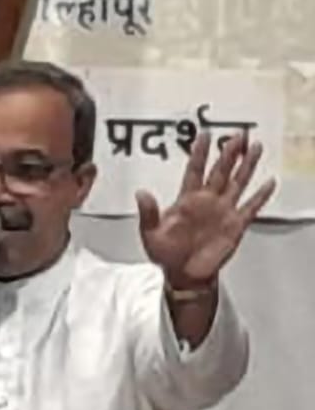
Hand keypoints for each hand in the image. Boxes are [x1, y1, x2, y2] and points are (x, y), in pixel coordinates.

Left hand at [136, 132, 275, 287]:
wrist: (184, 275)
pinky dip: (260, 195)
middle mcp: (207, 201)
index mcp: (187, 199)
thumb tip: (141, 193)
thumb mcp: (151, 234)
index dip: (200, 152)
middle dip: (229, 152)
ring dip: (246, 165)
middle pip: (221, 171)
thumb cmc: (167, 254)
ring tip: (255, 147)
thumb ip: (148, 213)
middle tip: (238, 134)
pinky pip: (250, 207)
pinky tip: (269, 182)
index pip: (195, 169)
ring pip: (238, 182)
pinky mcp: (235, 225)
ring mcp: (223, 211)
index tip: (205, 134)